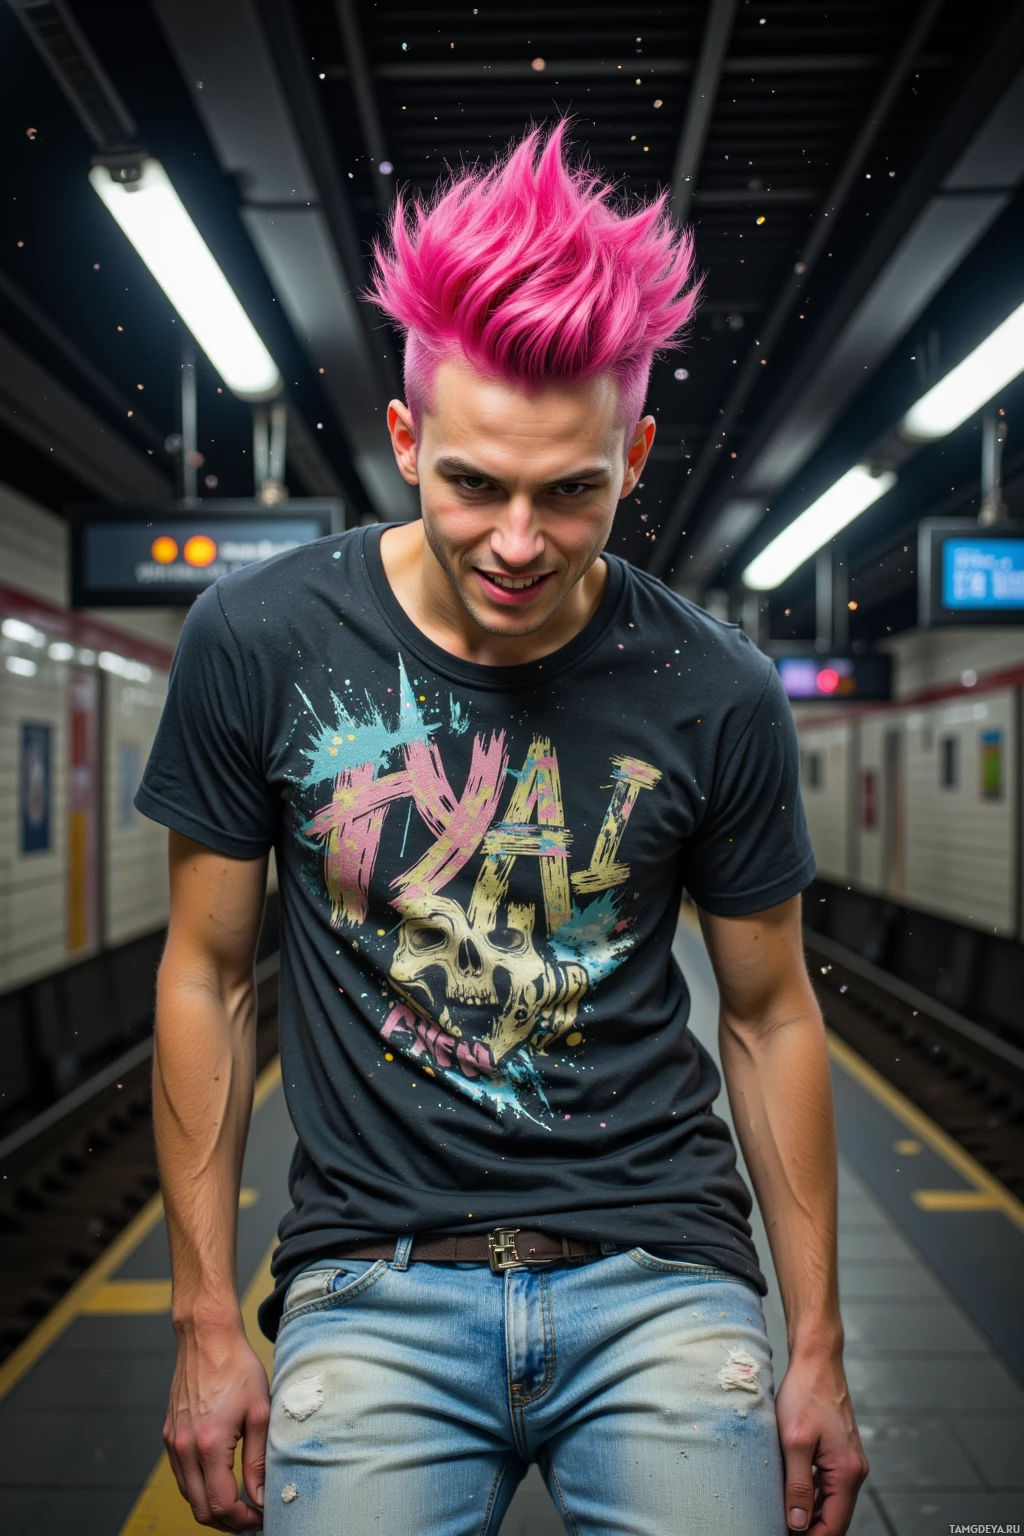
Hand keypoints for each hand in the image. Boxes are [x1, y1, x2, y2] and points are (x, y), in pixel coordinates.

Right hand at [164, 1317, 269, 1530]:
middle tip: (252, 1518)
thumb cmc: (237, 1368)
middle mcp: (184, 1449)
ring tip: (240, 1503)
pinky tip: (221, 1480)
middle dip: (228, 1522)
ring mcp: (173, 1443)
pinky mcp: (169, 1436)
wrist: (207, 1338)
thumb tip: (261, 1496)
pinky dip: (200, 1488)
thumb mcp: (260, 1412)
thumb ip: (258, 1460)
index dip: (243, 1521)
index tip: (261, 1519)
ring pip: (189, 1496)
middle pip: (200, 1509)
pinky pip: (182, 1476)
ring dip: (212, 1507)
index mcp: (209, 1445)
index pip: (221, 1505)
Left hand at [775, 1348, 867, 1533]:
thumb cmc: (805, 1394)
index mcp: (848, 1472)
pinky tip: (791, 1494)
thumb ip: (798, 1486)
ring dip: (809, 1513)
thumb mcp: (794, 1442)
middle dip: (809, 1528)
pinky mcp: (839, 1452)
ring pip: (831, 1502)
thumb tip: (798, 1524)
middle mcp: (854, 1470)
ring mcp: (849, 1461)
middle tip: (778, 1528)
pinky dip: (812, 1495)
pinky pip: (828, 1485)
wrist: (816, 1360)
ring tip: (781, 1517)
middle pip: (834, 1517)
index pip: (834, 1525)